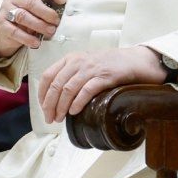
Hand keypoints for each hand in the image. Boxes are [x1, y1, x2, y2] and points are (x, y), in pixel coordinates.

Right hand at [0, 0, 67, 57]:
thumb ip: (48, 2)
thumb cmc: (27, 13)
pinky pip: (14, 31)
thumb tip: (64, 8)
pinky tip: (36, 42)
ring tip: (50, 31)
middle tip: (56, 22)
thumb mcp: (37, 4)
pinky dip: (27, 38)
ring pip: (23, 16)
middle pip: (31, 2)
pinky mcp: (1, 23)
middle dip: (46, 13)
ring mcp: (6, 9)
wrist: (7, 27)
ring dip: (39, 25)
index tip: (63, 0)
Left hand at [37, 45, 169, 122]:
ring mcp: (92, 68)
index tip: (43, 108)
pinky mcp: (105, 76)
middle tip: (50, 119)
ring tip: (60, 118)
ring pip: (68, 89)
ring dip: (61, 106)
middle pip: (56, 85)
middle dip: (49, 105)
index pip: (47, 76)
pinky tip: (74, 111)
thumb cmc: (111, 66)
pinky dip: (78, 102)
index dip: (42, 94)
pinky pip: (86, 90)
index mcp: (71, 58)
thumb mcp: (87, 65)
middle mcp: (78, 62)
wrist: (136, 60)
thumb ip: (72, 75)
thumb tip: (57, 98)